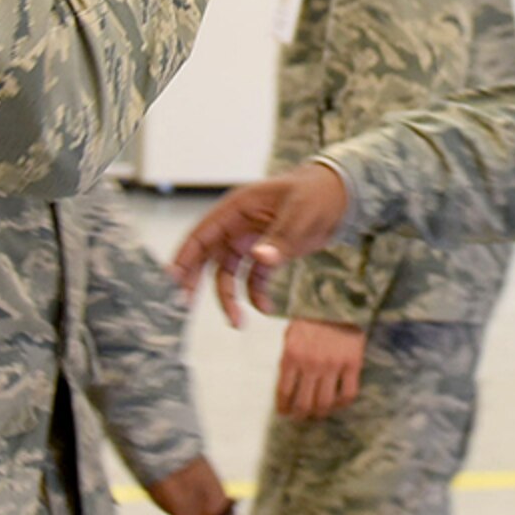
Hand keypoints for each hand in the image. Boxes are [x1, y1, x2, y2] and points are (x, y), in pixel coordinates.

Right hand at [172, 164, 350, 325]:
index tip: (172, 280)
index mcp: (237, 208)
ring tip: (237, 322)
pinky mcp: (268, 253)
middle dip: (196, 283)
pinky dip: (256, 294)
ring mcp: (252, 241)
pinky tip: (265, 308)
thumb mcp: (300, 213)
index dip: (184, 257)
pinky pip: (253, 279)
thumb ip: (279, 238)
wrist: (342, 195)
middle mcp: (238, 226)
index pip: (201, 234)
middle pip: (208, 258)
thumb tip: (260, 258)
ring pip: (229, 274)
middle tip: (186, 307)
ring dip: (230, 298)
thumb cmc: (317, 192)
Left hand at [277, 319, 366, 420]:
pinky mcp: (353, 364)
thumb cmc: (312, 315)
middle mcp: (311, 363)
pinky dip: (342, 404)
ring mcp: (333, 365)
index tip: (284, 413)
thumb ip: (288, 358)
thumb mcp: (291, 334)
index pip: (284, 392)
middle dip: (300, 415)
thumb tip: (287, 385)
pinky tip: (337, 403)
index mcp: (292, 355)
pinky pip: (348, 394)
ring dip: (319, 413)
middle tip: (300, 417)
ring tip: (318, 413)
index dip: (283, 408)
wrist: (340, 298)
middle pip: (303, 403)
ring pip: (324, 403)